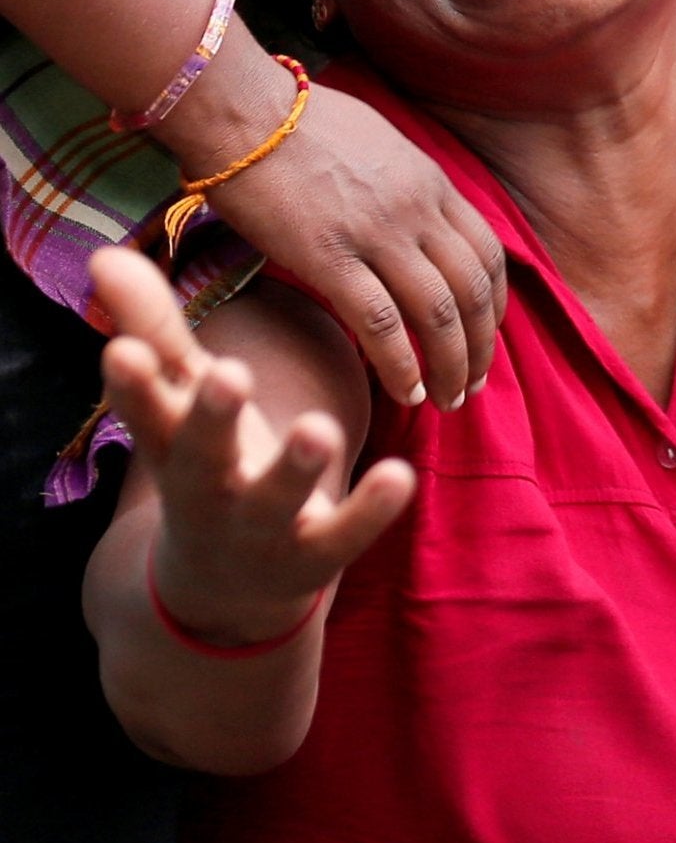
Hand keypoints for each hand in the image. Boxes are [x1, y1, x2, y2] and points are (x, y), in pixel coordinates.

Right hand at [91, 247, 413, 646]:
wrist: (225, 590)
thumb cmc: (205, 464)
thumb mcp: (179, 402)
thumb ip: (153, 330)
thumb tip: (105, 253)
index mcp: (174, 447)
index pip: (146, 412)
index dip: (133, 384)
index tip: (120, 350)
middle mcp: (209, 491)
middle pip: (205, 456)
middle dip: (215, 418)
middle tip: (230, 375)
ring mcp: (262, 528)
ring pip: (276, 499)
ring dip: (295, 466)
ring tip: (319, 428)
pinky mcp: (315, 554)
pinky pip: (344, 532)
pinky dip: (370, 507)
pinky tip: (401, 473)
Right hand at [191, 83, 507, 411]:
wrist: (238, 107)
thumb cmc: (296, 122)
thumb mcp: (379, 143)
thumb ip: (406, 185)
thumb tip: (416, 213)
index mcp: (432, 183)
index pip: (487, 255)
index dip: (494, 305)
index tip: (487, 337)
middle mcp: (417, 209)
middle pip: (472, 291)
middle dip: (480, 347)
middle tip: (472, 385)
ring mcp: (377, 233)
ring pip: (438, 314)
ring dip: (450, 365)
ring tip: (446, 400)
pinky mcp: (328, 256)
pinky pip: (381, 322)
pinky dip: (401, 364)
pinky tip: (405, 392)